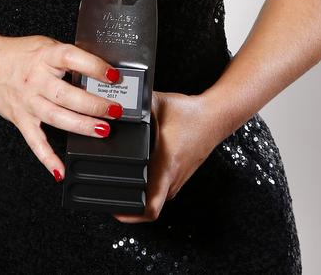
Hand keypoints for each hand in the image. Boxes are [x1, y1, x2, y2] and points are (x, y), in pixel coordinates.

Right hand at [0, 31, 124, 181]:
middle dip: (94, 104)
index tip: (113, 75)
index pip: (71, 59)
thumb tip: (99, 71)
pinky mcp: (20, 119)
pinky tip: (60, 169)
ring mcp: (27, 102)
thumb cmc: (18, 54)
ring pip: (56, 117)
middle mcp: (35, 80)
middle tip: (115, 110)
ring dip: (81, 126)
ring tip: (102, 130)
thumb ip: (67, 58)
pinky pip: (35, 142)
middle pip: (66, 94)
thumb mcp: (45, 45)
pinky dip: (47, 158)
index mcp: (44, 56)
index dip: (94, 67)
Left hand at [112, 90, 220, 222]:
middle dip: (126, 203)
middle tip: (106, 192)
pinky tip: (137, 174)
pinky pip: (159, 191)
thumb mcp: (158, 105)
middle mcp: (172, 181)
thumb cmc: (190, 114)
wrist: (213, 117)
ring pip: (153, 199)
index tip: (113, 210)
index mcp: (166, 168)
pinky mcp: (178, 177)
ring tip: (118, 183)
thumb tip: (114, 107)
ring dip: (137, 195)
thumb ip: (135, 108)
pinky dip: (146, 187)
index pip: (149, 208)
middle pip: (146, 207)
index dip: (128, 214)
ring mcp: (176, 181)